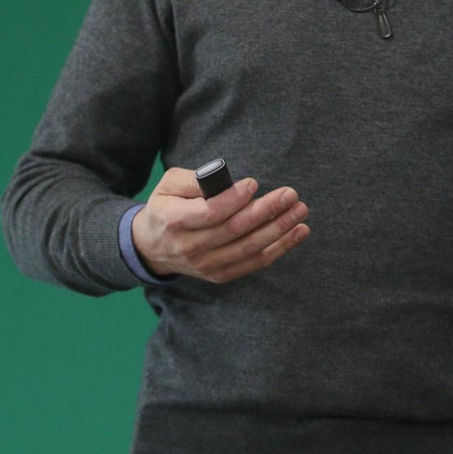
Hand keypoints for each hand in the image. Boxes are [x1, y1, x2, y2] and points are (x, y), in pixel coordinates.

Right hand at [131, 167, 309, 282]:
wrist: (152, 247)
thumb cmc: (166, 207)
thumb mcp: (169, 185)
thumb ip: (194, 179)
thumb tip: (224, 179)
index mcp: (174, 221)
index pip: (209, 213)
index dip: (234, 199)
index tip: (254, 183)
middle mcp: (190, 247)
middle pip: (235, 230)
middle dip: (266, 210)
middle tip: (290, 194)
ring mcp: (206, 265)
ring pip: (250, 248)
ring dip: (280, 229)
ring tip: (300, 211)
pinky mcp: (220, 275)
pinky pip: (255, 262)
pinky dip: (280, 248)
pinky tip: (299, 232)